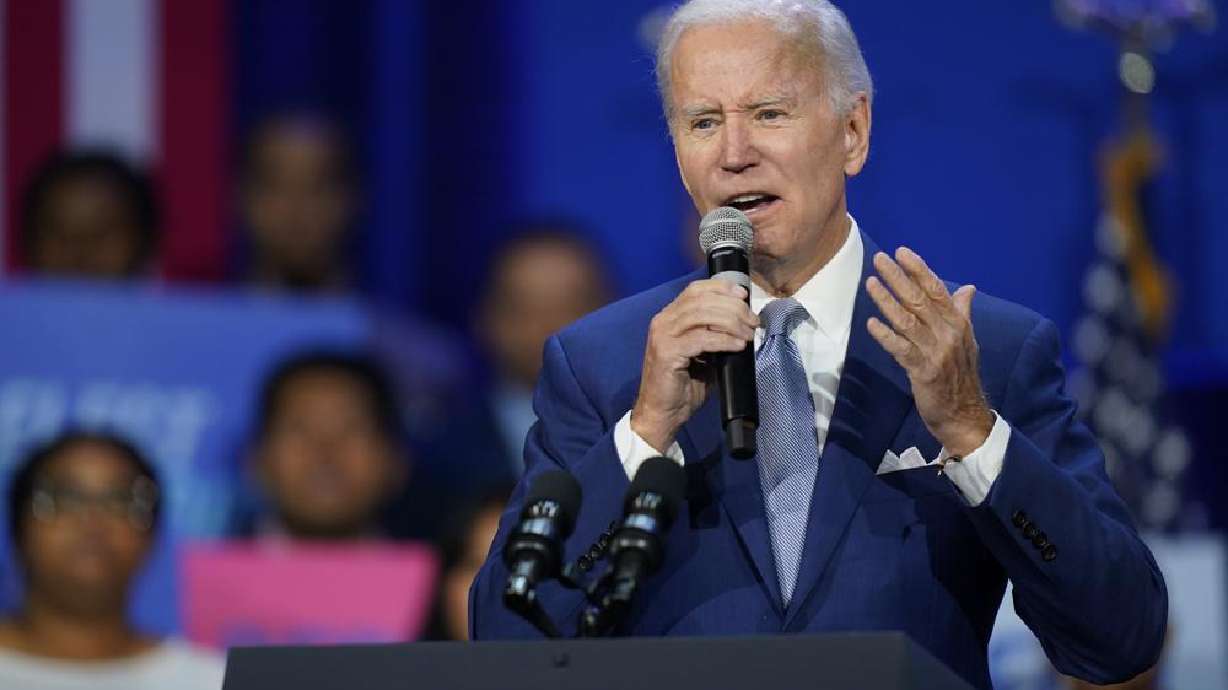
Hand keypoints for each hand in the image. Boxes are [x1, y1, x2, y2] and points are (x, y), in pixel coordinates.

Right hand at [632, 279, 757, 451]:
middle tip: (753, 321)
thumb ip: (714, 334)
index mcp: (669, 317)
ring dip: (731, 322)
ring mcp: (663, 336)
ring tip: (748, 334)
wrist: (662, 414)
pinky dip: (723, 340)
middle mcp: (663, 321)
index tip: (744, 295)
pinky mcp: (667, 352)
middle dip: (733, 307)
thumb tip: (743, 323)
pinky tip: (738, 346)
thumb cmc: (683, 386)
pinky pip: (701, 339)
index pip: (695, 290)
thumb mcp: (702, 354)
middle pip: (701, 299)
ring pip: (702, 315)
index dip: (721, 288)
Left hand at [865, 247, 993, 455]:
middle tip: (879, 259)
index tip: (901, 252)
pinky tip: (871, 324)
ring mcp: (936, 352)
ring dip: (887, 301)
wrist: (965, 414)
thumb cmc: (961, 376)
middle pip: (919, 300)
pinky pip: (902, 349)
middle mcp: (948, 333)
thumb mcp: (966, 340)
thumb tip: (967, 287)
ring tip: (871, 283)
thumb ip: (962, 312)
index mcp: (958, 324)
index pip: (937, 290)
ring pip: (908, 320)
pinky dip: (886, 336)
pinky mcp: (923, 371)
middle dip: (898, 278)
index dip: (918, 270)